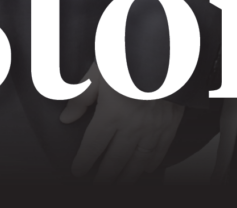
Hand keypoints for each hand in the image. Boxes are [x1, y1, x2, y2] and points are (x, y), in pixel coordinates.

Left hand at [61, 67, 183, 180]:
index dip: (84, 161)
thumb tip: (67, 117)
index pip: (94, 146)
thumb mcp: (98, 72)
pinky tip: (146, 169)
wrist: (166, 51)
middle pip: (115, 159)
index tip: (78, 171)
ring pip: (138, 161)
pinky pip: (160, 151)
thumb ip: (81, 97)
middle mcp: (132, 126)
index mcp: (111, 114)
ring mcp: (153, 128)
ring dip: (127, 175)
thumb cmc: (129, 57)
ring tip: (119, 184)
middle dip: (104, 176)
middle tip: (97, 185)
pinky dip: (152, 163)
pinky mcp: (170, 125)